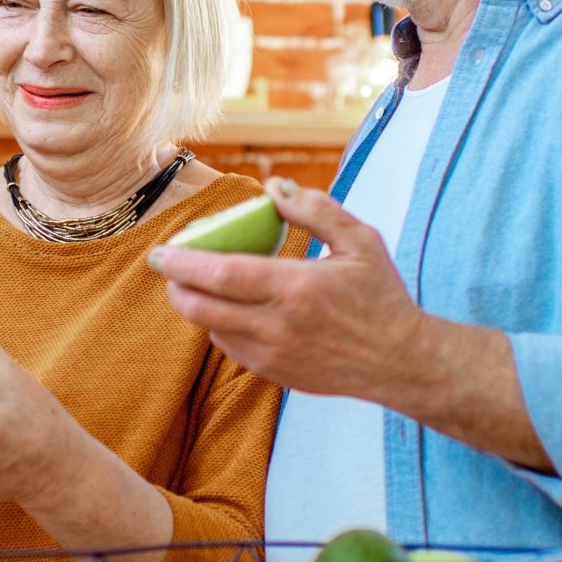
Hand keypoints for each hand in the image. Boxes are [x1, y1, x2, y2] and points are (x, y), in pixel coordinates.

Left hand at [150, 177, 425, 398]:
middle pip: (201, 308)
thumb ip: (315, 210)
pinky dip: (220, 326)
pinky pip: (231, 349)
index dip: (182, 262)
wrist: (402, 362)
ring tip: (196, 283)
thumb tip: (273, 187)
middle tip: (168, 267)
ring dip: (197, 306)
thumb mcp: (360, 241)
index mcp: (294, 288)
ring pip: (212, 330)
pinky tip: (229, 309)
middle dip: (175, 286)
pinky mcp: (276, 374)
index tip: (159, 251)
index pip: (220, 274)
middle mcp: (277, 326)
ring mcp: (274, 356)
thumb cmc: (382, 296)